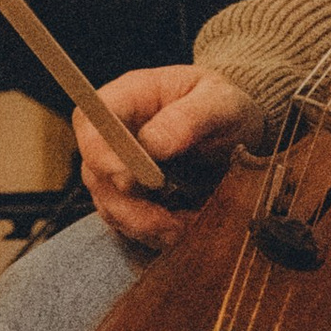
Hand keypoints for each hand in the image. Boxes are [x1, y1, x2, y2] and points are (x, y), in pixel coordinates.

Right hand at [76, 64, 256, 248]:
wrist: (239, 133)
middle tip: (170, 221)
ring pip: (110, 205)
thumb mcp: (221, 102)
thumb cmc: (225, 107)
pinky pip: (126, 223)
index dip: (101, 155)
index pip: (91, 124)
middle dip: (130, 205)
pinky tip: (183, 229)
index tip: (132, 182)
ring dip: (145, 225)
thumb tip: (152, 144)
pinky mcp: (129, 197)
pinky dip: (152, 233)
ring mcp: (117, 168)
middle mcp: (114, 134)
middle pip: (96, 174)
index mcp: (128, 97)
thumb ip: (189, 117)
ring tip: (186, 227)